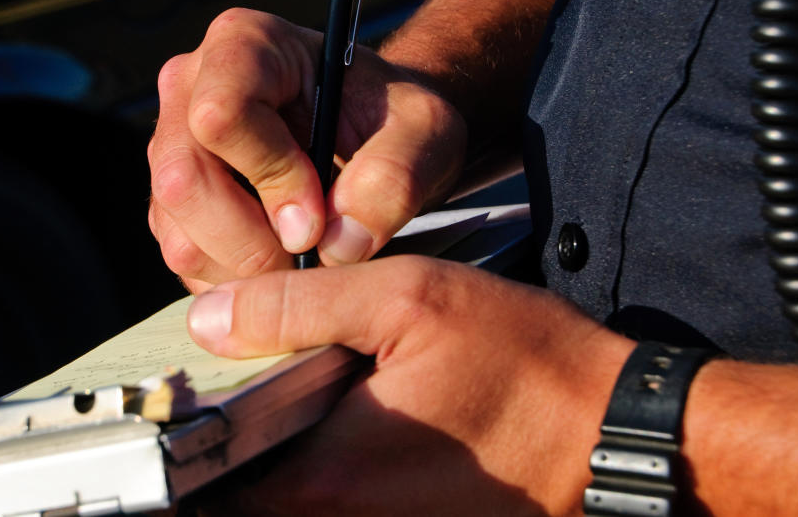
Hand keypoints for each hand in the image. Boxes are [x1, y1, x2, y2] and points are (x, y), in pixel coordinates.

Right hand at [148, 8, 465, 290]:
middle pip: (184, 181)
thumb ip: (395, 177)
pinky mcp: (169, 203)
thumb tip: (338, 243)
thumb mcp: (425, 133)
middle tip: (313, 256)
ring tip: (306, 261)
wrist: (375, 137)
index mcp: (244, 44)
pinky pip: (184, 260)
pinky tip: (282, 267)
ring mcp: (171, 148)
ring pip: (179, 234)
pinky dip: (236, 283)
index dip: (271, 176)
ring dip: (247, 271)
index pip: (223, 114)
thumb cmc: (393, 119)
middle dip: (253, 241)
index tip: (320, 215)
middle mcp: (189, 87)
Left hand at [185, 255, 633, 514]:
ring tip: (296, 387)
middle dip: (231, 441)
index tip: (181, 399)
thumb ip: (297, 305)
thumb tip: (208, 317)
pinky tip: (347, 409)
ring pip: (289, 499)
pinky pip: (337, 501)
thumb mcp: (408, 299)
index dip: (186, 435)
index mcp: (327, 476)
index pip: (209, 480)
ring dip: (277, 451)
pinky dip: (324, 462)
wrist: (616, 431)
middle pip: (244, 494)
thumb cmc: (528, 365)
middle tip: (243, 377)